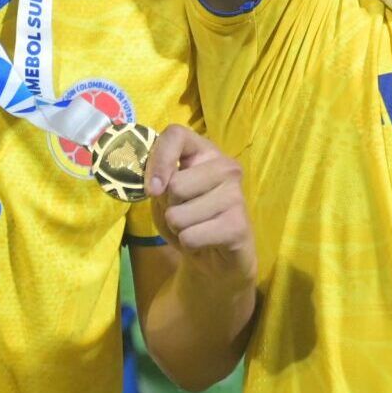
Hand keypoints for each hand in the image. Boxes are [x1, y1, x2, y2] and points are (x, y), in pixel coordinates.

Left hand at [144, 126, 255, 288]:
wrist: (215, 258)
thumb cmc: (187, 219)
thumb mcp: (164, 197)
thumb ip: (158, 181)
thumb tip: (157, 185)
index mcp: (205, 152)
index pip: (176, 134)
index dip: (158, 160)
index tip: (153, 189)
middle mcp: (226, 167)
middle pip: (175, 184)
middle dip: (168, 207)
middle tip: (184, 213)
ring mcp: (236, 195)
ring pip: (179, 216)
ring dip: (178, 229)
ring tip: (194, 228)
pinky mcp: (239, 225)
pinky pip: (190, 237)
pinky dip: (188, 245)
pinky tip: (205, 242)